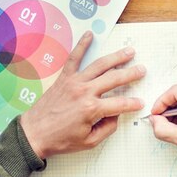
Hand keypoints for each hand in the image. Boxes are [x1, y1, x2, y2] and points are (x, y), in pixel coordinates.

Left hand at [19, 32, 143, 158]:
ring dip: (116, 57)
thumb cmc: (60, 140)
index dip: (133, 104)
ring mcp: (74, 82)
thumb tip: (116, 115)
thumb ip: (107, 128)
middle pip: (114, 79)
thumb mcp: (89, 142)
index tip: (140, 103)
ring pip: (100, 65)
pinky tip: (89, 35)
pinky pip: (74, 58)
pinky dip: (81, 45)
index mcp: (92, 109)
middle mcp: (85, 92)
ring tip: (129, 52)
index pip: (120, 104)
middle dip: (131, 74)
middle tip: (142, 70)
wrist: (34, 134)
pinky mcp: (64, 78)